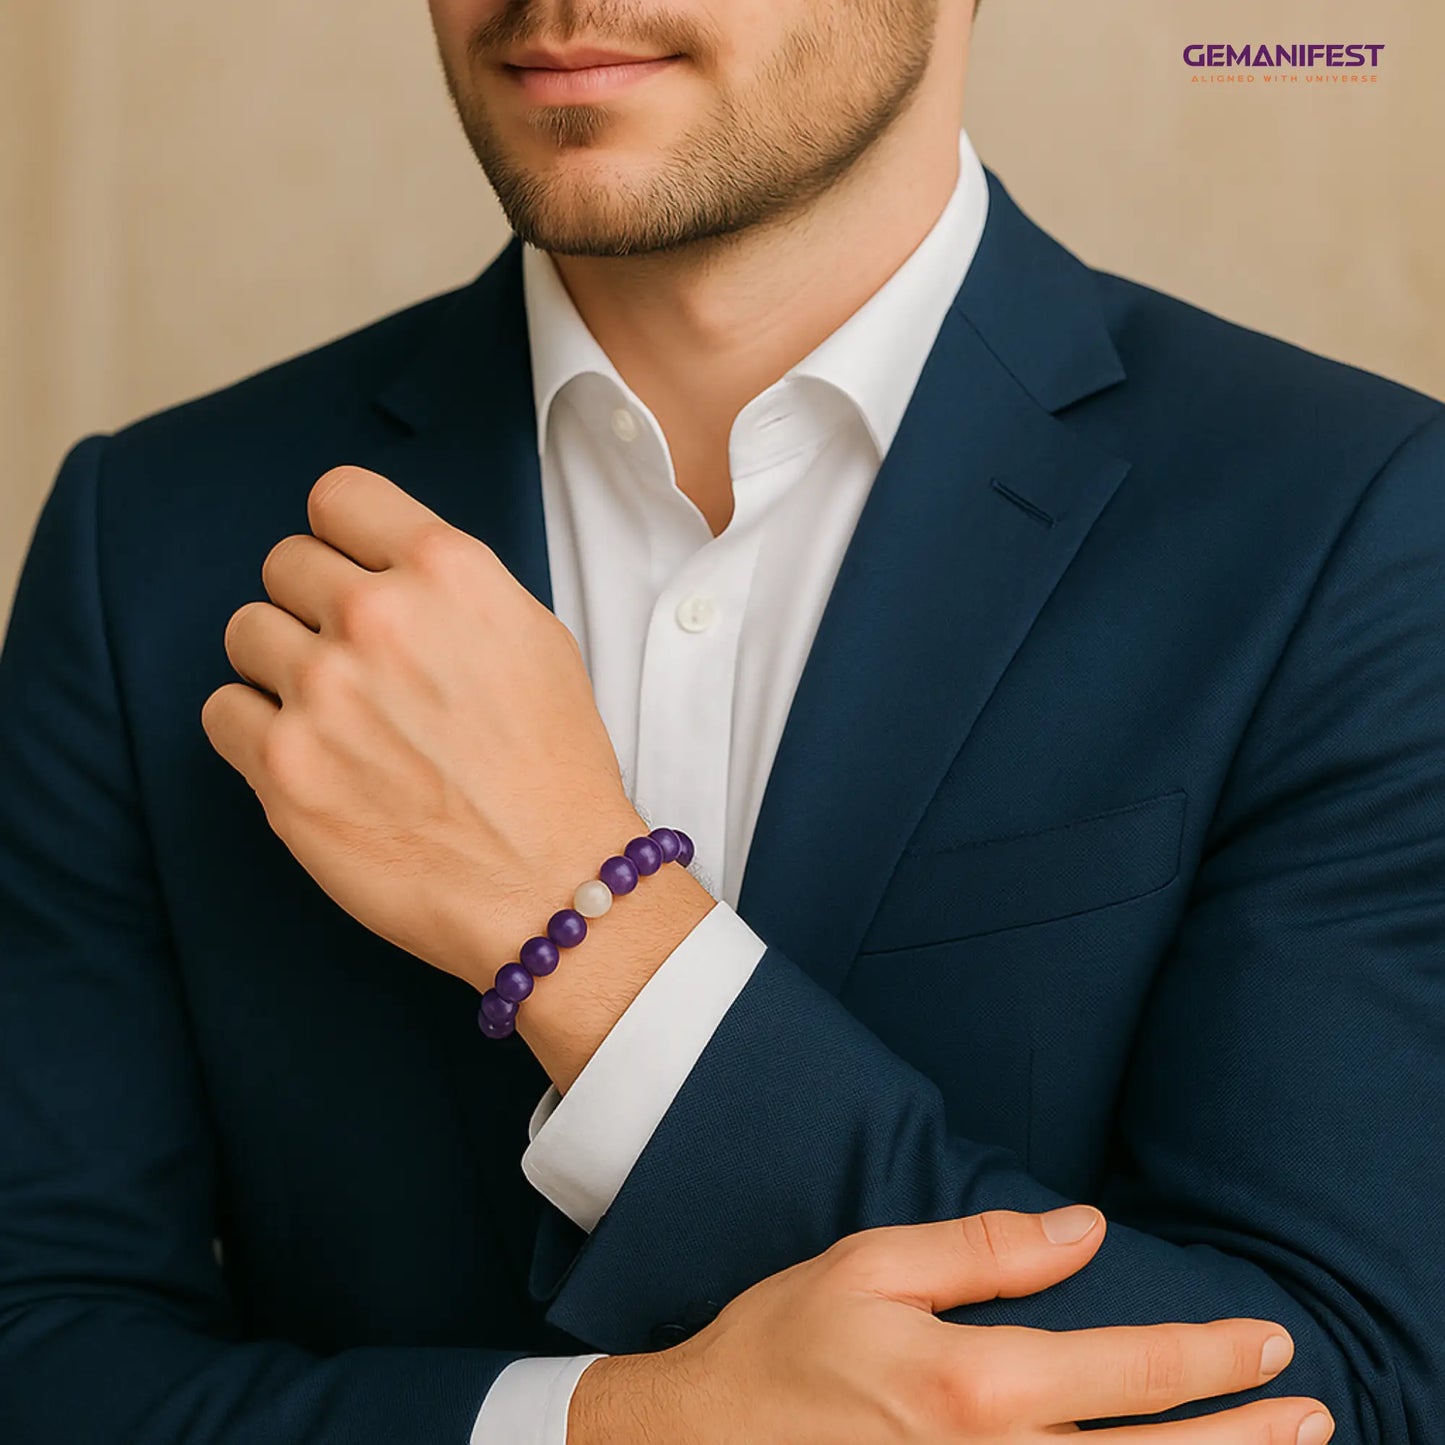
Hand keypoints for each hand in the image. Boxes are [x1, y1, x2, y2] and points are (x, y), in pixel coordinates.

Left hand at [201, 465, 658, 985]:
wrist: (551, 882)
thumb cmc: (554, 766)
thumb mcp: (534, 637)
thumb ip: (451, 587)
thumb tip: (379, 569)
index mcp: (448, 570)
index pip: (338, 496)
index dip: (342, 536)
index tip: (350, 570)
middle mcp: (378, 616)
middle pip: (284, 562)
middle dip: (313, 605)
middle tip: (354, 661)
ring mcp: (323, 691)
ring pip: (245, 631)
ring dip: (280, 665)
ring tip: (333, 714)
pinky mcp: (283, 768)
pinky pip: (222, 711)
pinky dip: (254, 731)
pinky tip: (309, 757)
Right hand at [569, 1206, 1334, 1443]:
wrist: (699, 1442)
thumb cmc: (784, 1344)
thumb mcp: (872, 1265)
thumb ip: (985, 1249)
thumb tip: (1084, 1231)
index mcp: (976, 1385)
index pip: (1129, 1370)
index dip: (1209, 1357)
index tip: (1267, 1342)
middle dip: (1243, 1441)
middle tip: (1311, 1421)